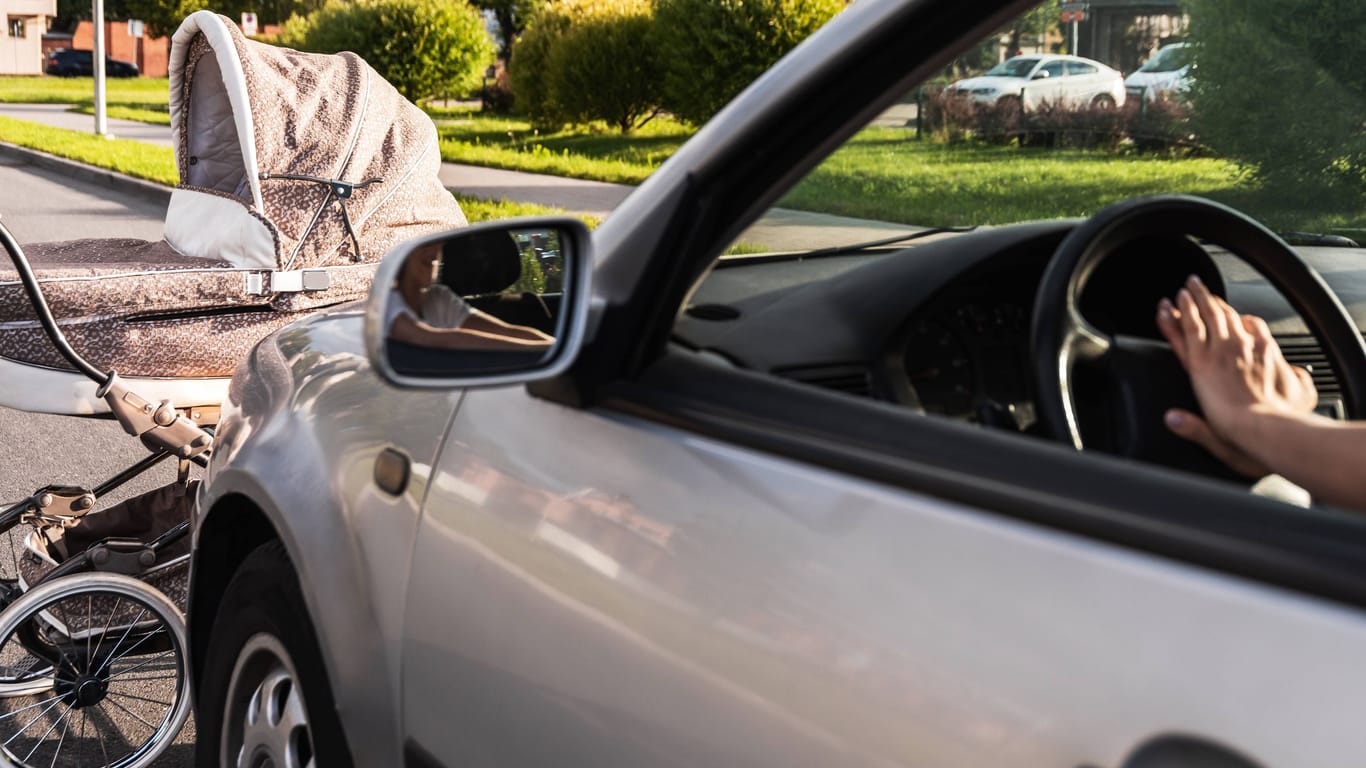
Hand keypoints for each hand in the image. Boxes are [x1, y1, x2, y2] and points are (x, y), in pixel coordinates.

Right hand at [1155, 275, 1317, 476]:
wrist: (1275, 432)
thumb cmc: (1245, 437)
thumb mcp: (1211, 437)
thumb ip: (1191, 427)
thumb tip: (1171, 418)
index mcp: (1201, 370)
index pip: (1185, 332)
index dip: (1175, 315)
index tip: (1168, 304)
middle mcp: (1221, 354)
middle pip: (1206, 314)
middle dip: (1196, 297)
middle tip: (1189, 285)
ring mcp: (1245, 350)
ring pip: (1227, 315)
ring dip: (1216, 300)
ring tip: (1207, 291)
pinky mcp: (1267, 352)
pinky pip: (1254, 326)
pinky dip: (1245, 318)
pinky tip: (1244, 317)